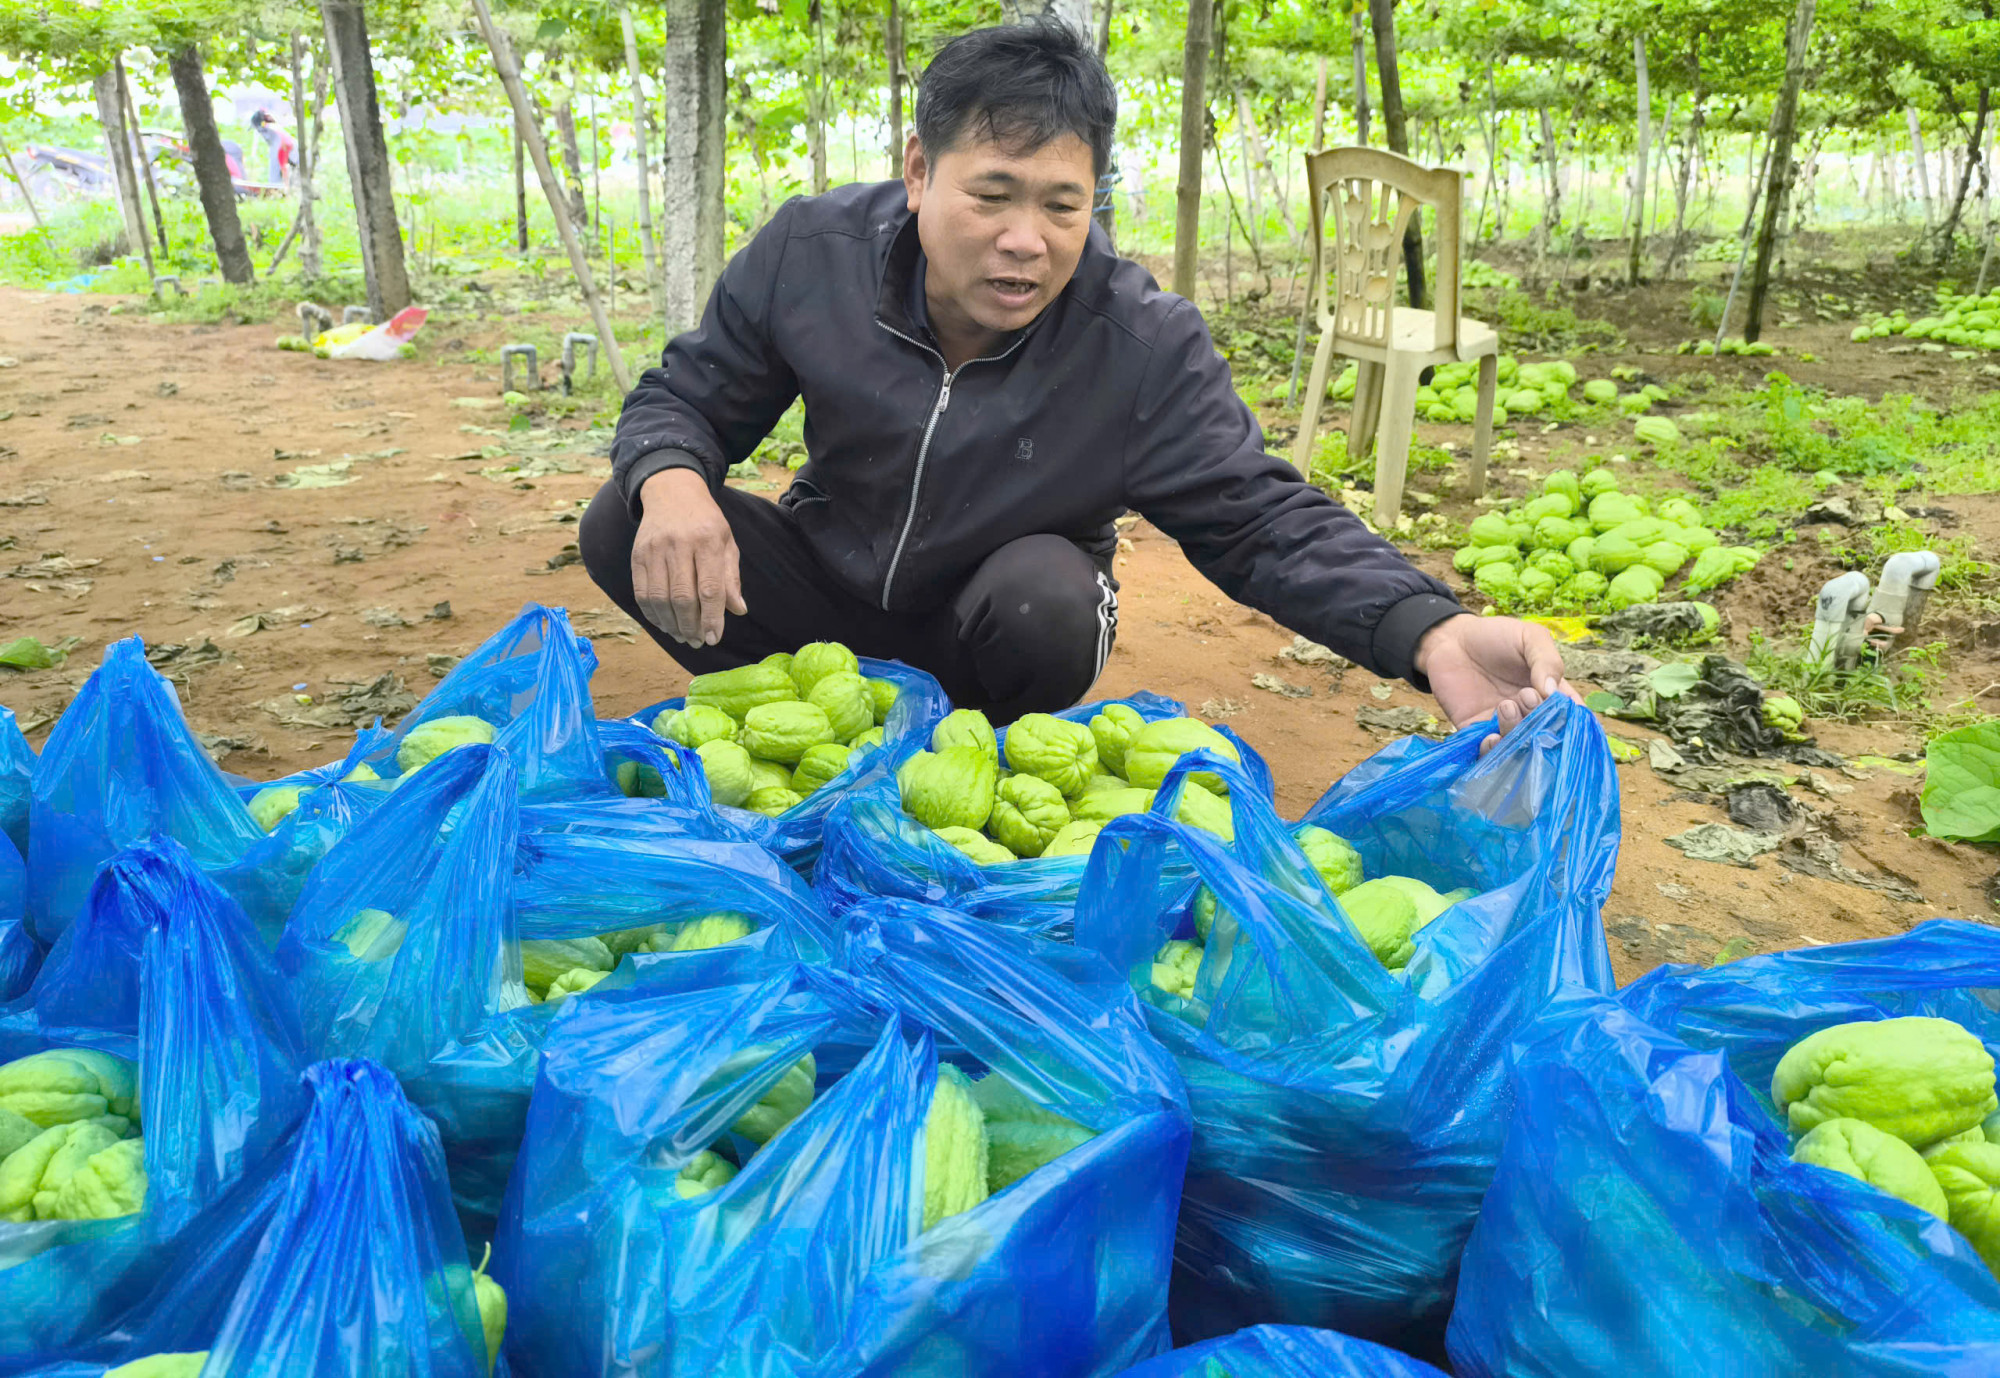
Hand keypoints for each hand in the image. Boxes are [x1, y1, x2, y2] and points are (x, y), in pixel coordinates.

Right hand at [632, 468, 746, 646]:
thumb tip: (738, 610)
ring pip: (659, 598)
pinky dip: (652, 614)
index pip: (709, 587)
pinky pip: (641, 593)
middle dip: (690, 626)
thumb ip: (731, 577)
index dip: (711, 617)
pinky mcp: (637, 555)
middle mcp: (679, 544)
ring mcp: (654, 549)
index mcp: (707, 540)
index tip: (714, 638)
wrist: (671, 492)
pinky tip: (665, 624)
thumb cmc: (705, 522)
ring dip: (671, 624)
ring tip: (683, 636)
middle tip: (698, 641)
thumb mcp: (726, 542)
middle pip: (682, 596)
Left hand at [1413, 613, 1579, 752]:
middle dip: (1541, 722)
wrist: (1450, 639)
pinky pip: (1489, 754)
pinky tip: (1491, 737)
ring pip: (1519, 747)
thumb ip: (1547, 661)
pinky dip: (1494, 751)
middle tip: (1526, 696)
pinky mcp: (1476, 732)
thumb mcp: (1529, 638)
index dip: (1573, 722)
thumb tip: (1552, 693)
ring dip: (1517, 733)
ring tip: (1506, 705)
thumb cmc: (1494, 635)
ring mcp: (1504, 725)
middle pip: (1546, 735)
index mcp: (1551, 693)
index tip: (1566, 715)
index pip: (1572, 717)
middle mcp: (1530, 714)